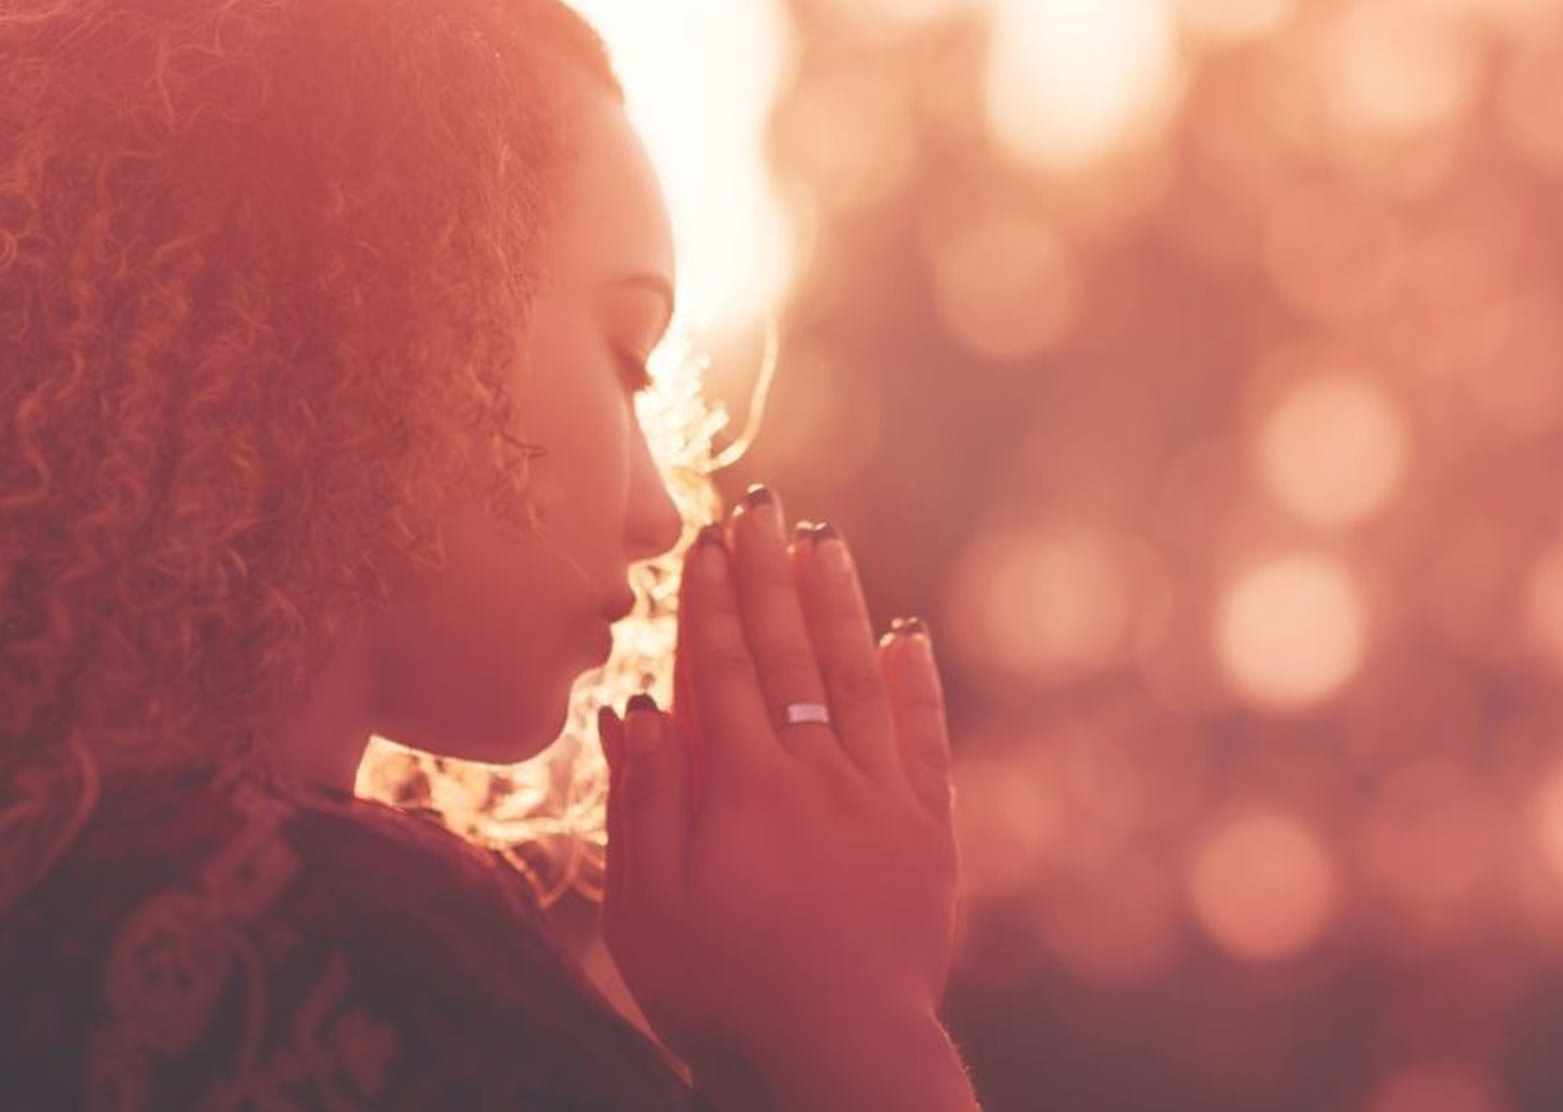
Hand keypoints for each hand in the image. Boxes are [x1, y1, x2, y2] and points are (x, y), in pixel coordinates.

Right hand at [596, 486, 959, 1080]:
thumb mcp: (649, 912)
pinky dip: (917, 681)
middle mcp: (815, 773)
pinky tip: (908, 633)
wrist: (843, 1055)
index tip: (707, 541)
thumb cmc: (727, 993)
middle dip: (770, 574)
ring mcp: (879, 797)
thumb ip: (643, 804)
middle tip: (763, 506)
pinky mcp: (928, 831)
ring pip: (856, 676)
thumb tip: (634, 706)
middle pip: (789, 653)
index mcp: (742, 788)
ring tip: (827, 539)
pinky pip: (924, 736)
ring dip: (839, 603)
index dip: (711, 600)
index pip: (722, 668)